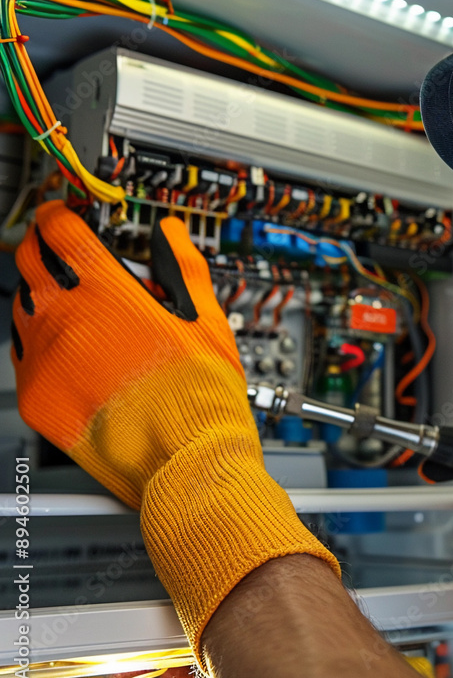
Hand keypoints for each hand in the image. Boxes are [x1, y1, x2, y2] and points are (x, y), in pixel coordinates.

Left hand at [12, 200, 339, 664]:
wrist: (185, 463)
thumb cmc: (201, 399)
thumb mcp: (207, 322)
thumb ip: (182, 268)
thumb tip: (169, 236)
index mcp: (109, 296)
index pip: (62, 231)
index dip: (63, 214)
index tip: (69, 216)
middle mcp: (67, 323)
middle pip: (28, 261)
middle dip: (42, 246)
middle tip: (61, 251)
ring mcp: (43, 362)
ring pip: (20, 307)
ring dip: (40, 295)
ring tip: (71, 305)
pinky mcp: (36, 399)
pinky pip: (20, 356)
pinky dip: (37, 343)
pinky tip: (67, 350)